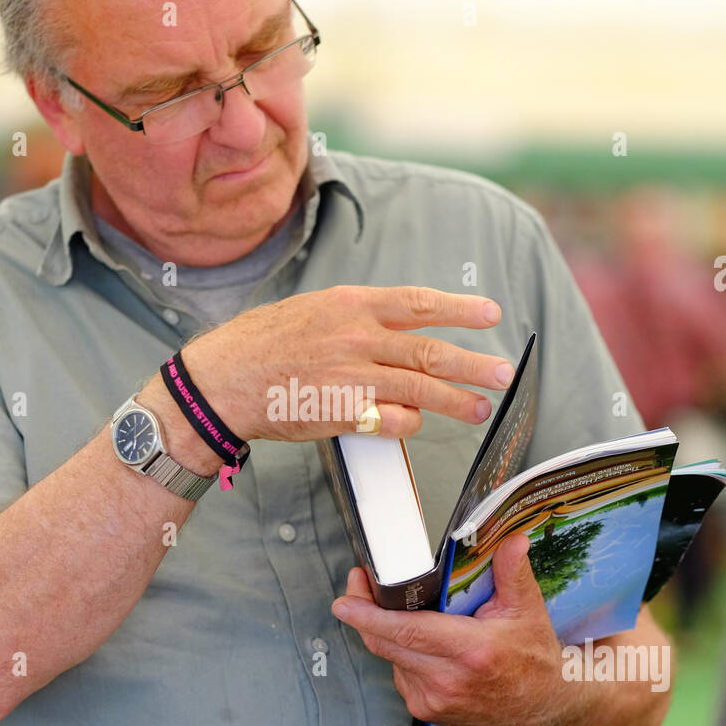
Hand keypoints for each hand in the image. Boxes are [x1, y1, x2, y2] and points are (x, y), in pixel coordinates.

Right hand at [176, 285, 516, 442]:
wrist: (223, 379)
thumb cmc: (262, 344)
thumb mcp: (313, 310)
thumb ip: (358, 317)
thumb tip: (399, 325)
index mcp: (351, 305)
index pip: (419, 302)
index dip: (459, 308)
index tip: (489, 313)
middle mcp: (357, 338)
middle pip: (430, 350)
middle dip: (473, 362)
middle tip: (502, 371)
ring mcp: (352, 377)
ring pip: (421, 389)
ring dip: (457, 401)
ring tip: (479, 409)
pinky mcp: (343, 413)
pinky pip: (393, 420)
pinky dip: (410, 423)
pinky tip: (415, 423)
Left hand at [331, 531, 582, 725]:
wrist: (544, 709)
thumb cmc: (534, 657)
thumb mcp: (529, 610)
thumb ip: (512, 573)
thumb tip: (513, 540)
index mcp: (471, 651)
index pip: (407, 631)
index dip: (369, 615)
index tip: (344, 600)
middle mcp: (448, 680)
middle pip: (386, 643)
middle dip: (365, 614)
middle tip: (359, 585)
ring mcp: (434, 700)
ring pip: (390, 657)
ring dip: (389, 634)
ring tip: (406, 613)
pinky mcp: (427, 710)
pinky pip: (400, 673)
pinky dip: (404, 655)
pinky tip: (424, 645)